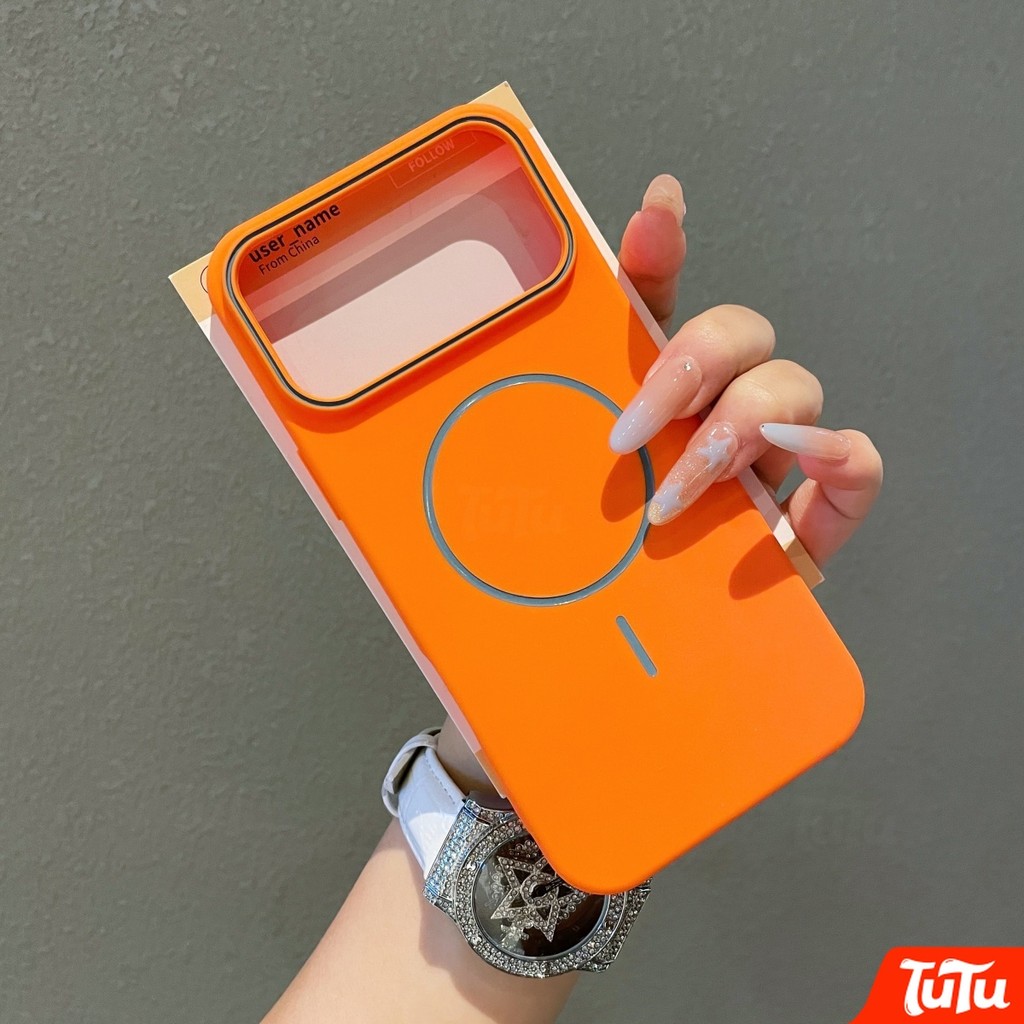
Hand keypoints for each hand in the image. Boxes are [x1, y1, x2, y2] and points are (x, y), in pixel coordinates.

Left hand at [438, 174, 882, 784]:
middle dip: (689, 360)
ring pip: (792, 385)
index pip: (652, 305)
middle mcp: (702, 421)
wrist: (583, 702)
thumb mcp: (495, 530)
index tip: (654, 210)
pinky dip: (833, 462)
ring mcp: (762, 471)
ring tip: (669, 497)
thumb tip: (337, 442)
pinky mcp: (807, 527)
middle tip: (622, 431)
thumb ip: (458, 481)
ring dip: (736, 426)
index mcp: (632, 404)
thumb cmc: (541, 603)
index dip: (658, 250)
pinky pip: (856, 468)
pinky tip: (782, 492)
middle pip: (735, 330)